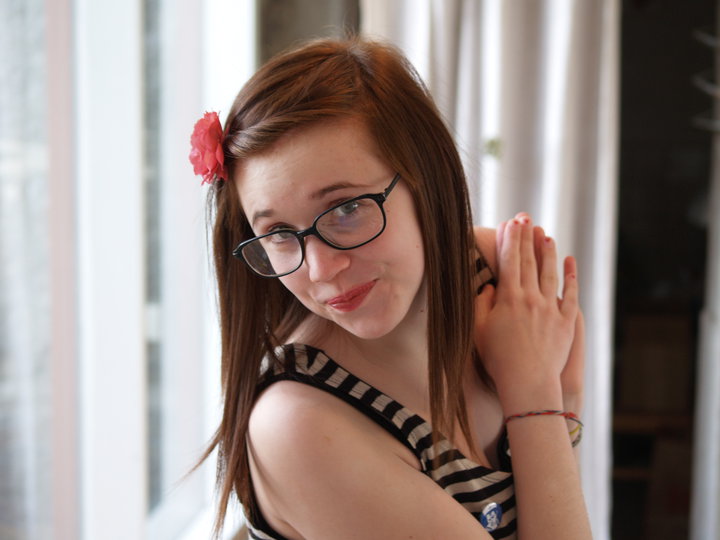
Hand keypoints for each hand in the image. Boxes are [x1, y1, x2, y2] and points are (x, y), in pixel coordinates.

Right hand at [473, 215, 578, 412]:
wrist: (527, 382)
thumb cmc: (498, 359)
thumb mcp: (479, 331)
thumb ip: (482, 305)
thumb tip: (489, 287)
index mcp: (509, 299)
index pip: (509, 262)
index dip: (509, 240)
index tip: (510, 222)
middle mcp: (532, 298)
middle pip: (530, 261)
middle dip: (527, 238)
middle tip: (527, 218)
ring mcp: (551, 309)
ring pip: (551, 273)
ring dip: (548, 251)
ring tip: (546, 235)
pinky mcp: (566, 322)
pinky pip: (571, 294)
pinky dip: (571, 276)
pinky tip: (570, 261)